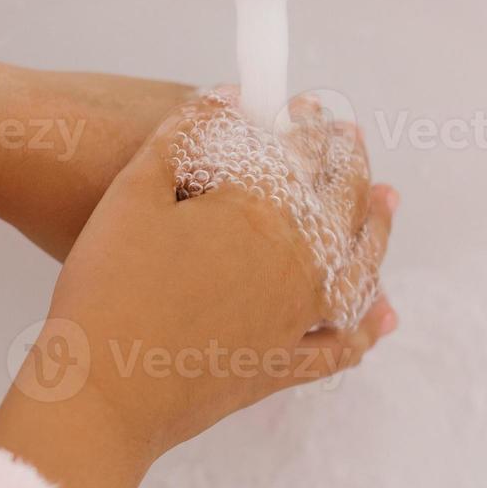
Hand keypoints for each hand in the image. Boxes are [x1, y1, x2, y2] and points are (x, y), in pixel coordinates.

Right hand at [0, 92, 398, 487]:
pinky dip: (367, 326)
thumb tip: (228, 97)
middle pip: (340, 202)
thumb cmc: (107, 287)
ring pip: (357, 266)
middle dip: (349, 163)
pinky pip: (340, 346)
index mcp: (258, 214)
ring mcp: (295, 320)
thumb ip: (182, 135)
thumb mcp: (131, 193)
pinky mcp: (281, 367)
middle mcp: (293, 264)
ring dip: (376, 228)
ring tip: (385, 202)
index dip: (309, 125)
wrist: (101, 389)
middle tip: (350, 138)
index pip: (299, 155)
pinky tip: (381, 314)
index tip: (312, 107)